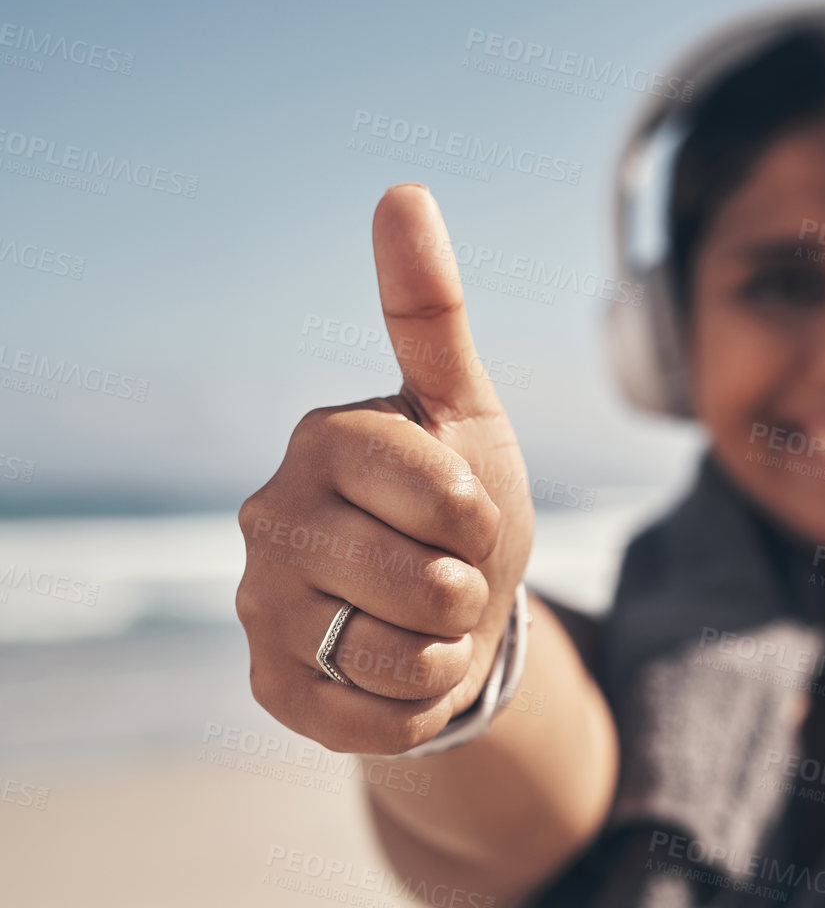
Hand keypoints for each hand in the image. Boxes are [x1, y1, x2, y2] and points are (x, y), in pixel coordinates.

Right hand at [236, 184, 534, 754]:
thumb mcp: (467, 411)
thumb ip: (432, 314)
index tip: (469, 511)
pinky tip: (399, 670)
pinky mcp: (270, 688)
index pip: (440, 492)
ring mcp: (261, 607)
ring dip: (448, 649)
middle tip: (450, 573)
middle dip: (471, 587)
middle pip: (423, 580)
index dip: (481, 515)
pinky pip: (375, 718)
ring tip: (426, 621)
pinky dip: (418, 706)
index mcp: (322, 442)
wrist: (451, 613)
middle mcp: (270, 518)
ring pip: (400, 655)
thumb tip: (402, 189)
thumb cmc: (462, 504)